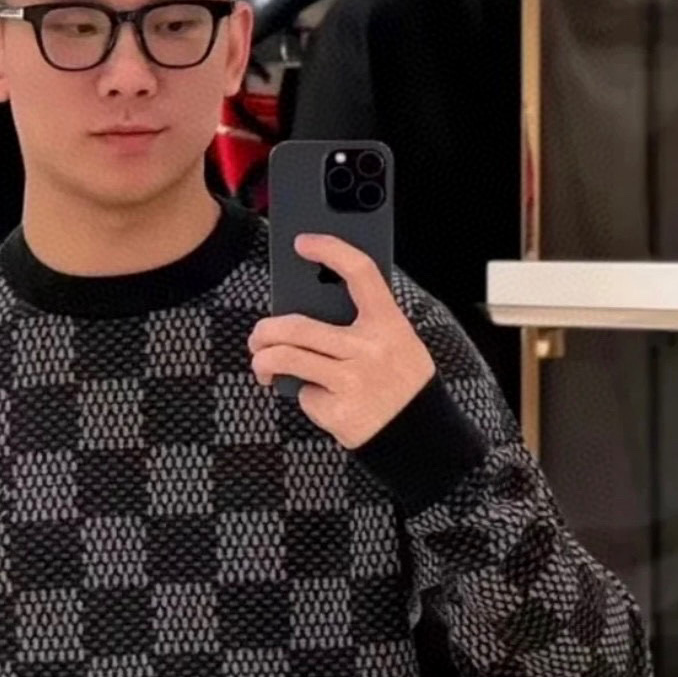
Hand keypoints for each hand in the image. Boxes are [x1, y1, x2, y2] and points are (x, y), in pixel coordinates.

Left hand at [250, 233, 435, 448]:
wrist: (419, 435)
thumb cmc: (399, 380)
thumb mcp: (396, 343)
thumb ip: (361, 324)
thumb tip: (304, 308)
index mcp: (388, 323)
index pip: (360, 273)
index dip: (330, 249)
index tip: (303, 241)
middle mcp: (369, 348)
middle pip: (297, 326)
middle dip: (265, 330)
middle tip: (258, 336)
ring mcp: (352, 381)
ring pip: (286, 358)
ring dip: (263, 361)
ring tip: (262, 365)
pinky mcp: (337, 410)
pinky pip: (303, 393)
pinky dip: (304, 395)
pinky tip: (320, 399)